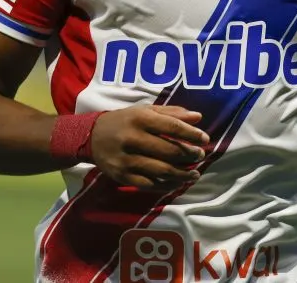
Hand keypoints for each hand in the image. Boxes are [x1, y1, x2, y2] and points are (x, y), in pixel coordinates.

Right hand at [90, 105, 209, 190]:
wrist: (92, 137)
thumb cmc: (125, 121)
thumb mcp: (145, 111)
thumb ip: (172, 113)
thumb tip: (199, 117)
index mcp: (140, 119)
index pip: (172, 127)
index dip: (191, 134)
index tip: (205, 139)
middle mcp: (133, 139)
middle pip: (168, 150)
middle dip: (189, 154)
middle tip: (200, 156)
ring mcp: (127, 159)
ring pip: (161, 170)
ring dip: (182, 174)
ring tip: (194, 173)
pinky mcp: (123, 176)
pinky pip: (149, 184)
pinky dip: (166, 185)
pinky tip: (177, 182)